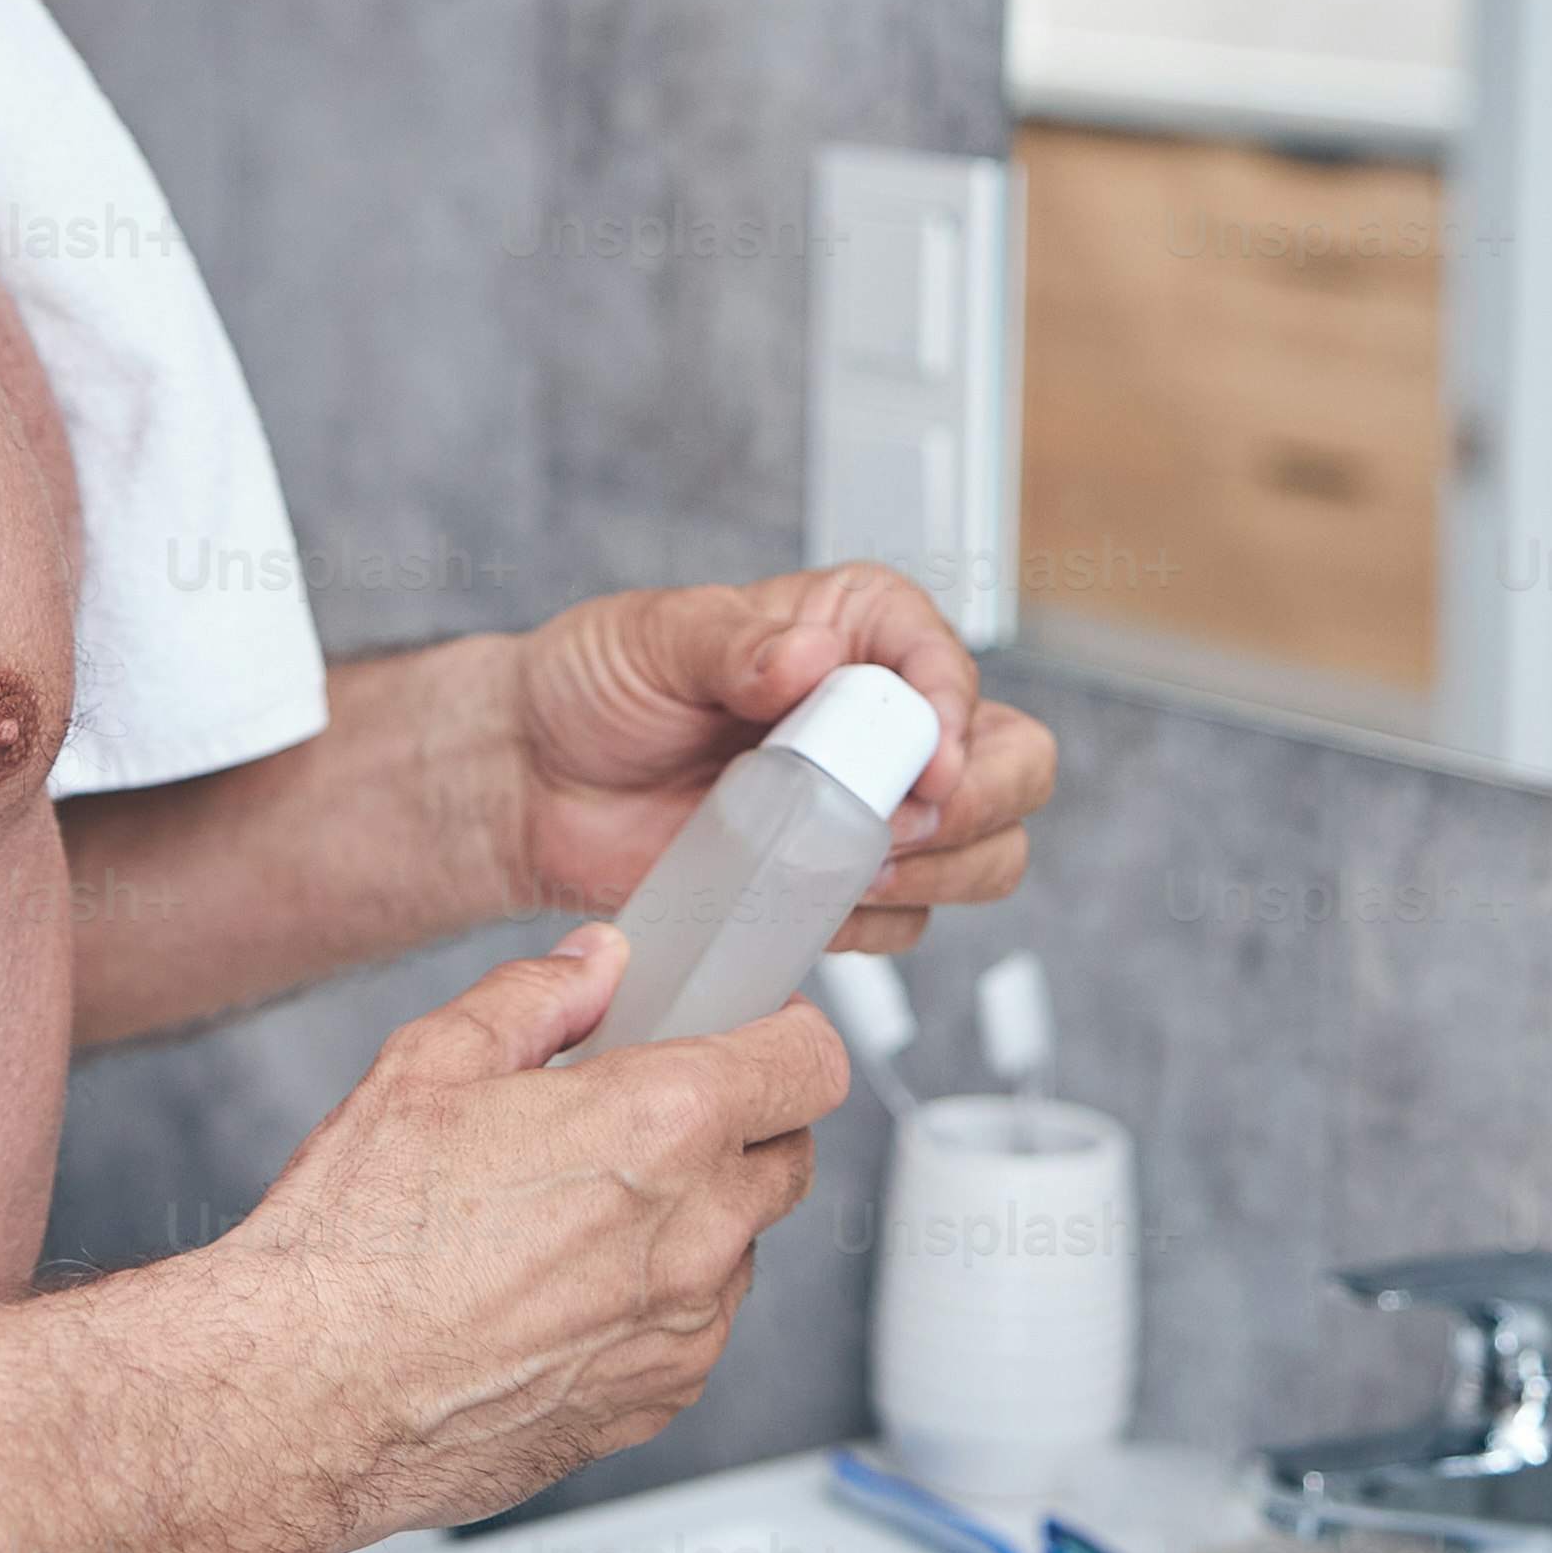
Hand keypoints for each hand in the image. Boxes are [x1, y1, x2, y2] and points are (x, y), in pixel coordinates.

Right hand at [215, 925, 851, 1543]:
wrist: (304, 1398)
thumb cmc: (353, 1248)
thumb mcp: (429, 1066)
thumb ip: (535, 999)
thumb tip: (593, 969)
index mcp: (661, 1127)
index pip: (812, 1066)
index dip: (788, 1038)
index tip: (755, 1035)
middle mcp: (697, 1235)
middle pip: (790, 1158)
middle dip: (742, 1126)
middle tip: (653, 1114)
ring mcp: (683, 1331)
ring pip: (740, 1251)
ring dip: (694, 1222)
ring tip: (578, 1215)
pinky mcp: (653, 1404)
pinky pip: (692, 1333)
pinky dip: (654, 1304)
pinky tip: (559, 1292)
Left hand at [485, 565, 1056, 956]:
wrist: (536, 786)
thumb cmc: (594, 687)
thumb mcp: (654, 637)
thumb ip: (735, 641)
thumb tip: (806, 655)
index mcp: (858, 629)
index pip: (950, 665)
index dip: (954, 716)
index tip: (924, 764)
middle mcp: (886, 717)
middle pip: (1015, 762)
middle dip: (979, 803)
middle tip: (901, 827)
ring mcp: (875, 806)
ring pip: (989, 851)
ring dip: (939, 873)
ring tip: (846, 869)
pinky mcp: (848, 883)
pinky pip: (912, 920)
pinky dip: (875, 923)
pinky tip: (808, 902)